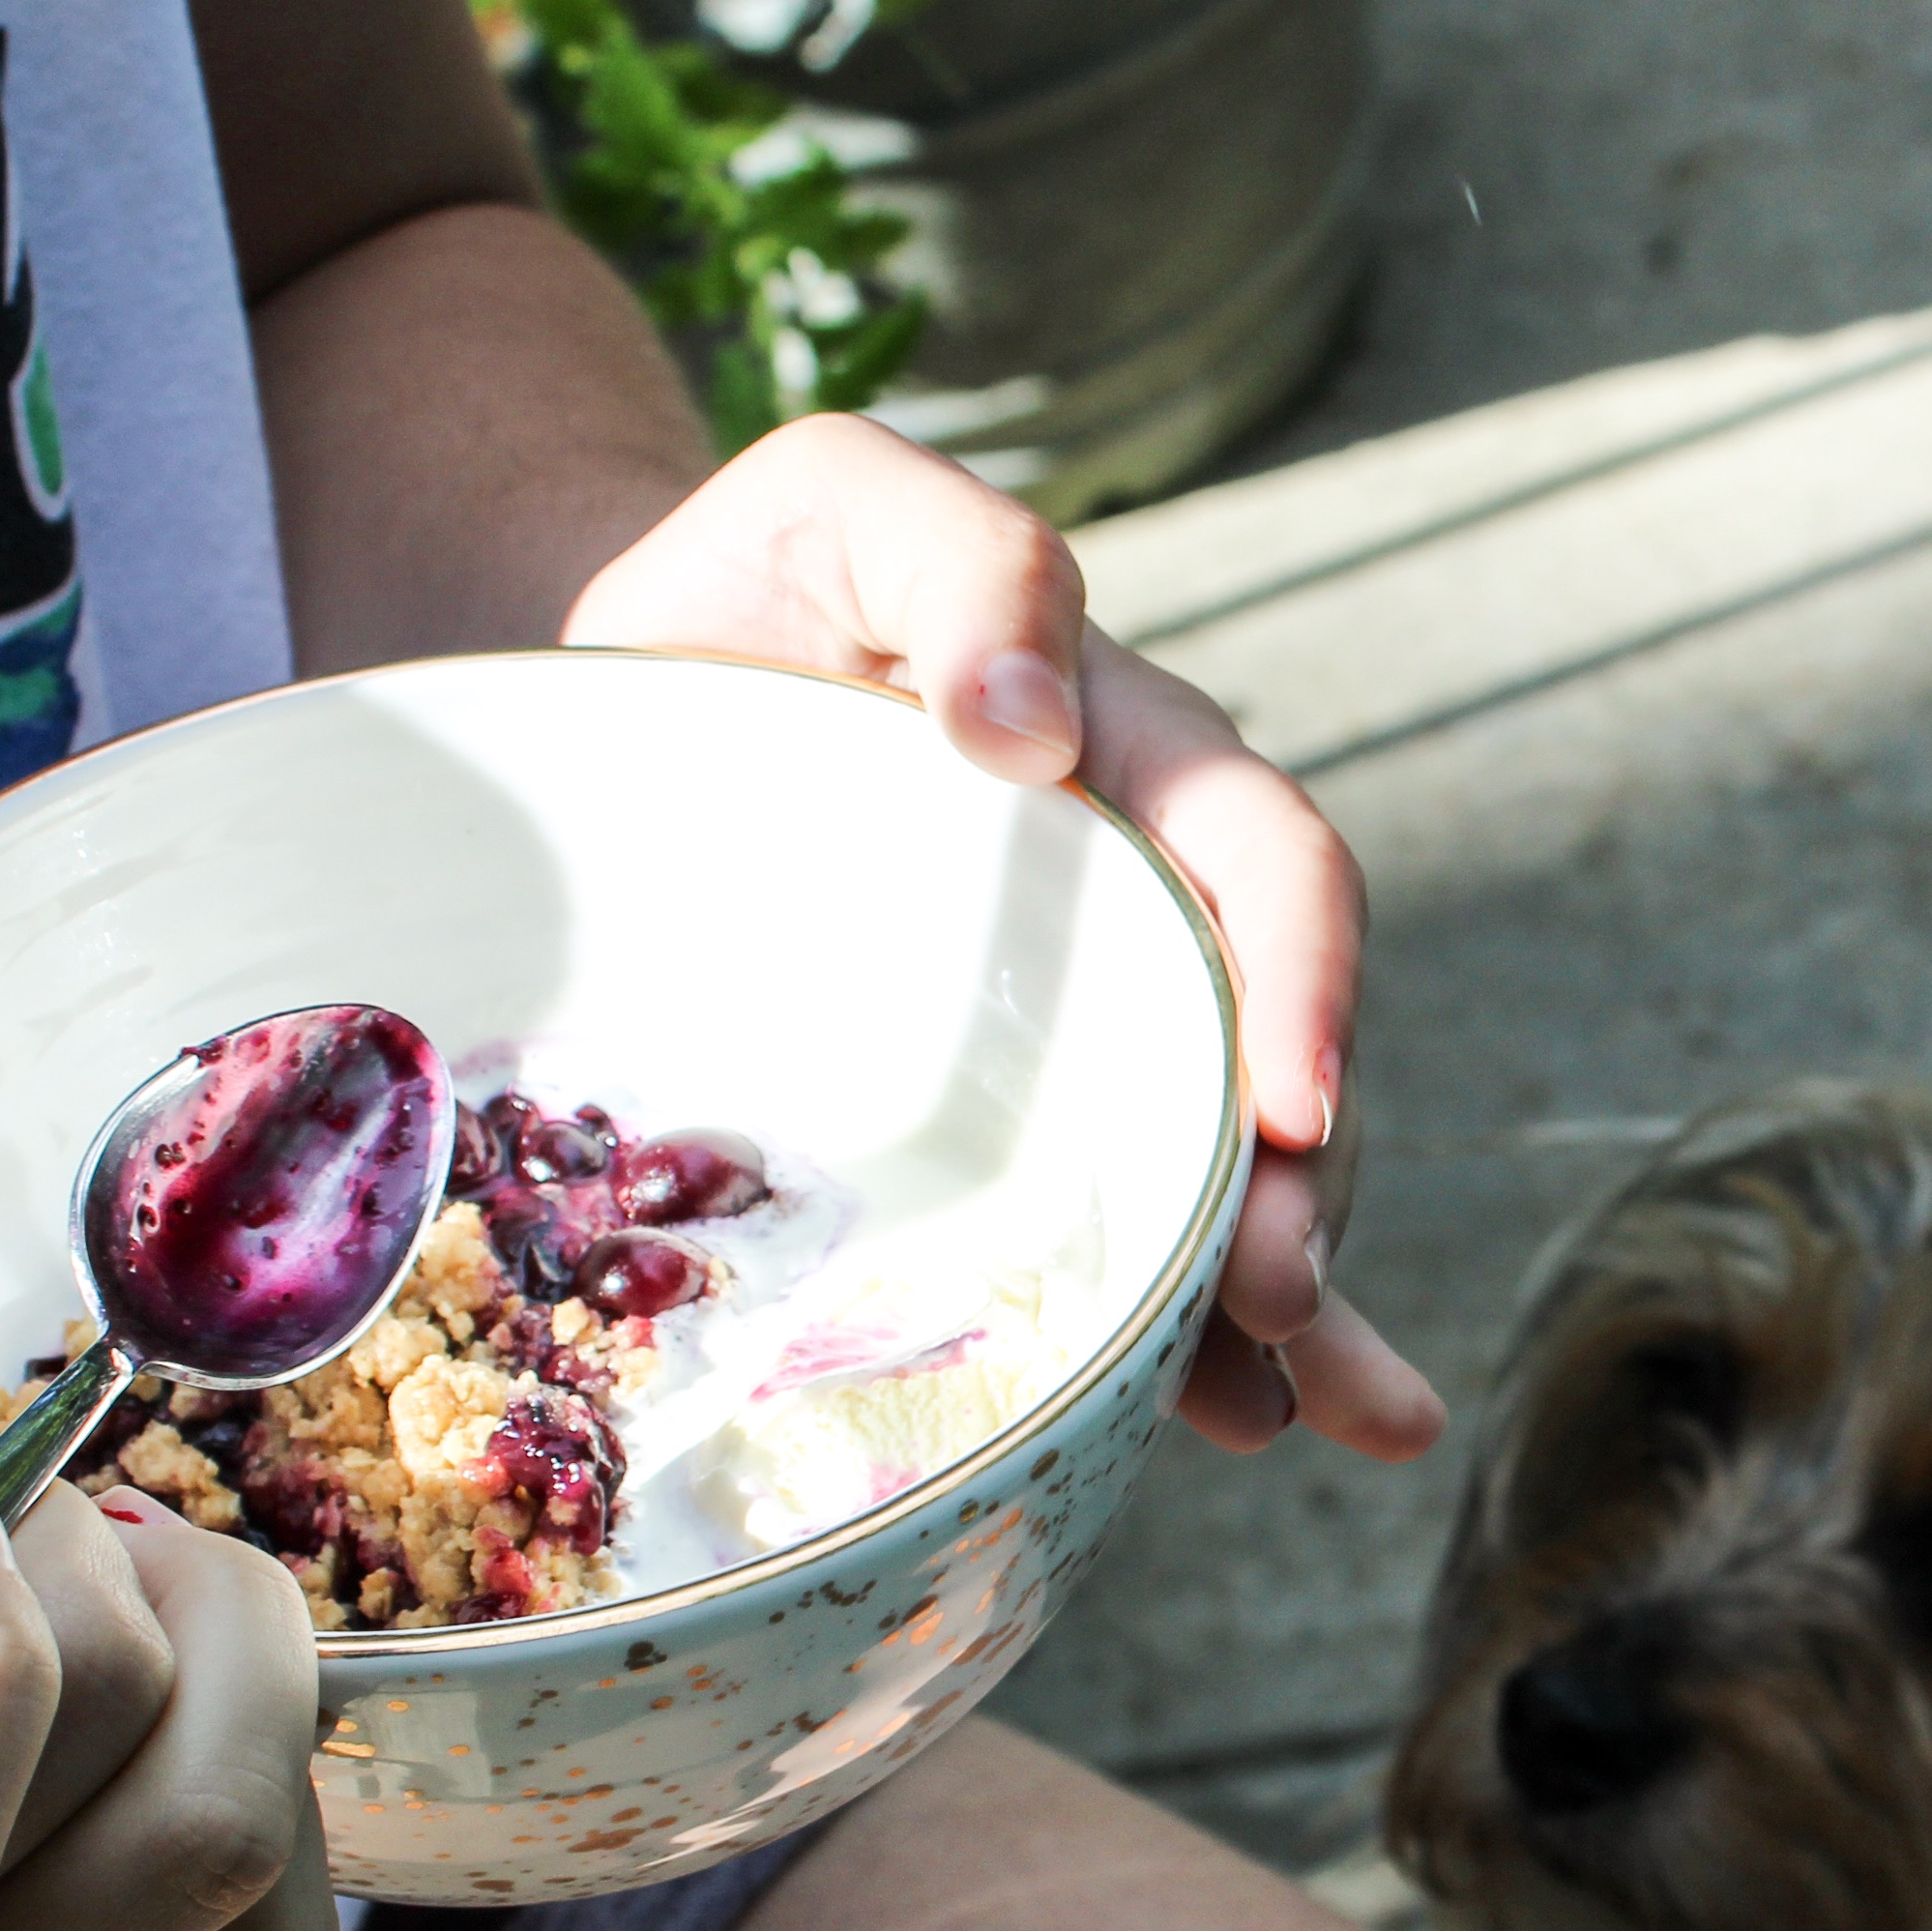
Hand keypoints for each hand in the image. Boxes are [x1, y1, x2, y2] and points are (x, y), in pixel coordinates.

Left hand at [560, 412, 1445, 1457]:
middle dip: (1301, 1185)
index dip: (1304, 982)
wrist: (623, 719)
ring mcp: (1096, 1033)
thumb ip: (961, 559)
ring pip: (1233, 1168)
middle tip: (1279, 1300)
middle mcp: (1148, 910)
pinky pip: (1132, 1238)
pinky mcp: (1025, 1129)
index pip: (1267, 864)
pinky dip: (1197, 1345)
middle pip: (1274, 1052)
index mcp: (1137, 759)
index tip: (1291, 1110)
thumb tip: (1032, 720)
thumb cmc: (741, 598)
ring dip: (1289, 1295)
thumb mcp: (836, 506)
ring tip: (1308, 1407)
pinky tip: (1243, 1424)